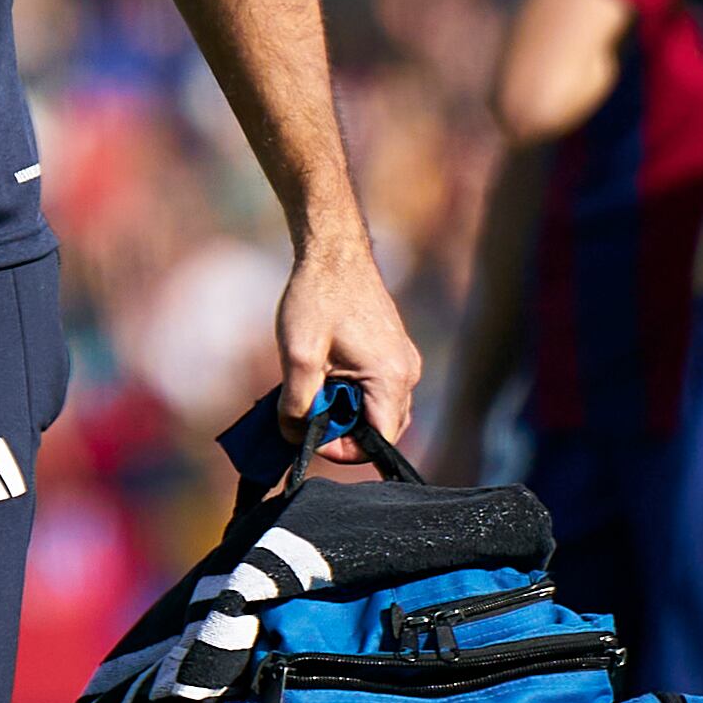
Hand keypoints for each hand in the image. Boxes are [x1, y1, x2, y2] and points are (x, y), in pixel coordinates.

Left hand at [275, 222, 421, 445]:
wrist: (332, 251)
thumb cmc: (317, 297)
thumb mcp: (299, 356)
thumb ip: (297, 405)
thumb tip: (295, 436)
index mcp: (391, 378)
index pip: (379, 442)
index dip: (343, 451)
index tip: (310, 434)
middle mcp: (407, 373)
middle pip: (382, 430)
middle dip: (345, 432)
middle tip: (308, 414)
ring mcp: (404, 362)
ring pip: (380, 411)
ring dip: (347, 412)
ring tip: (315, 390)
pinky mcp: (394, 353)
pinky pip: (379, 391)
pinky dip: (353, 394)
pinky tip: (326, 375)